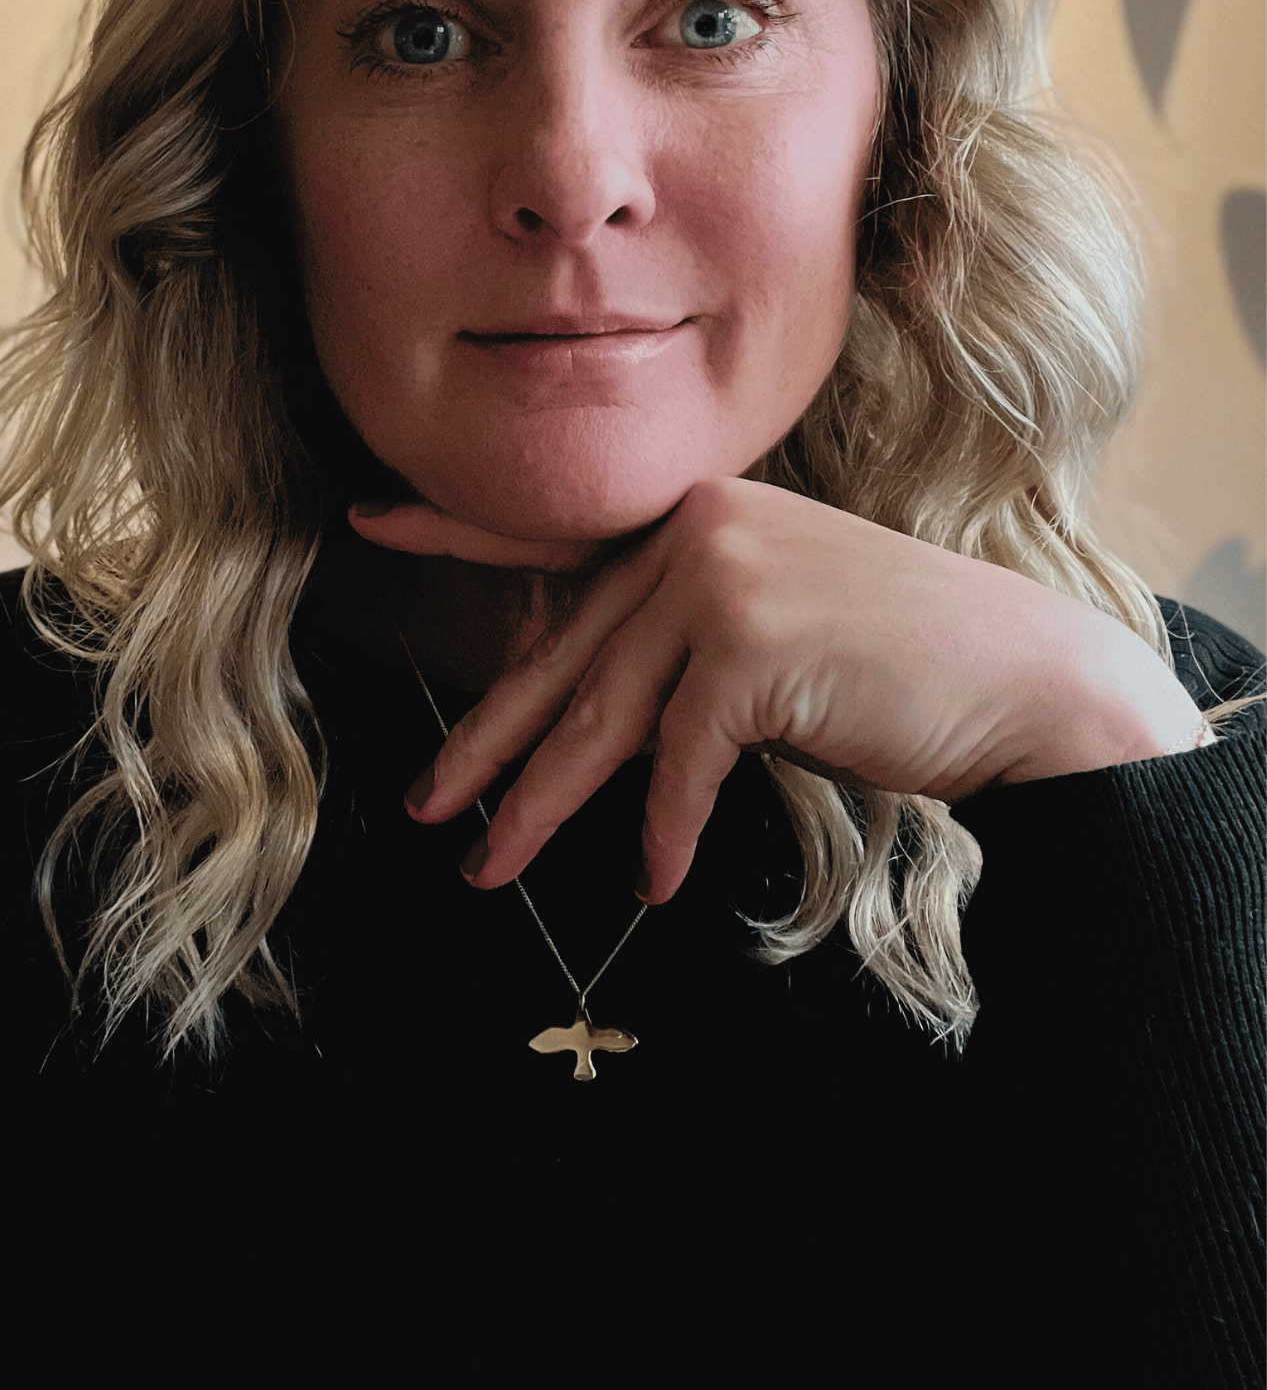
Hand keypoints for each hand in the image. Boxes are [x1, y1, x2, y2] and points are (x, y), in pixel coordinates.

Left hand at [350, 479, 1203, 901]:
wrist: (1022, 680)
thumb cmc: (897, 663)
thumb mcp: (769, 628)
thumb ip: (677, 640)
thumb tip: (586, 710)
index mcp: (694, 511)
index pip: (556, 532)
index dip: (458, 528)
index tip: (370, 520)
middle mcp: (695, 526)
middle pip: (564, 654)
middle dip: (490, 741)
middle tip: (429, 802)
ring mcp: (719, 578)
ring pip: (600, 716)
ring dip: (542, 805)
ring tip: (491, 867)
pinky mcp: (748, 647)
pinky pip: (677, 760)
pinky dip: (663, 828)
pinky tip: (655, 882)